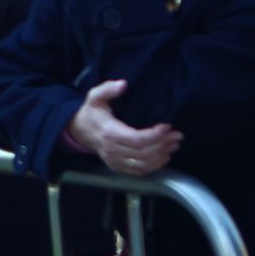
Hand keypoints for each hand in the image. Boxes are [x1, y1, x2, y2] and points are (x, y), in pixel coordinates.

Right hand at [65, 79, 181, 174]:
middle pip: (143, 153)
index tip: (167, 127)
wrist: (78, 131)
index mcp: (109, 132)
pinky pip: (139, 171)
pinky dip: (154, 166)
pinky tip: (164, 156)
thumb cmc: (91, 113)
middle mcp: (112, 150)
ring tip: (174, 145)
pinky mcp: (117, 167)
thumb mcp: (95, 97)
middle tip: (177, 135)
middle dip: (163, 144)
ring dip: (161, 156)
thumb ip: (108, 89)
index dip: (154, 135)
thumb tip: (123, 84)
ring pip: (143, 164)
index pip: (136, 139)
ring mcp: (114, 160)